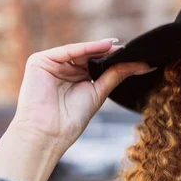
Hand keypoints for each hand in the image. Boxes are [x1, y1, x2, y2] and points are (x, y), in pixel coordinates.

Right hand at [10, 39, 152, 154]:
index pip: (96, 63)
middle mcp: (62, 68)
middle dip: (111, 53)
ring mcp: (51, 63)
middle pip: (89, 55)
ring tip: (123, 49)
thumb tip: (140, 65)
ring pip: (81, 51)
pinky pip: (68, 51)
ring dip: (102, 49)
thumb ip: (115, 75)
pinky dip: (87, 48)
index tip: (138, 57)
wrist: (49, 133)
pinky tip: (105, 47)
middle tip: (134, 50)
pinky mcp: (40, 61)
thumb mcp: (99, 92)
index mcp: (75, 77)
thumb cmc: (71, 119)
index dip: (115, 60)